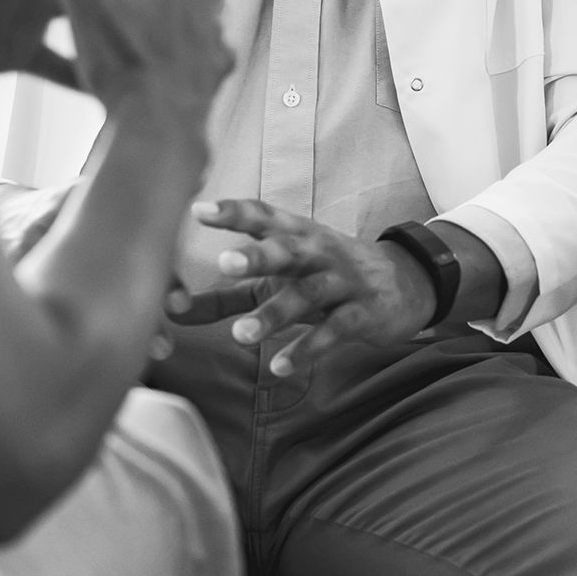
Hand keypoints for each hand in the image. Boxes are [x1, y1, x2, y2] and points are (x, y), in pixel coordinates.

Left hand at [173, 201, 436, 374]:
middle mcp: (319, 252)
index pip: (263, 217)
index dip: (233, 213)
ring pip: (309, 294)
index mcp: (296, 236)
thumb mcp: (279, 278)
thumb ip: (225, 295)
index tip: (198, 210)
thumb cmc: (326, 276)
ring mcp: (343, 282)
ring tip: (241, 336)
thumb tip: (170, 310)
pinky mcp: (363, 314)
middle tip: (224, 262)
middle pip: (288, 249)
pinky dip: (308, 348)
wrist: (406, 283)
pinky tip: (280, 366)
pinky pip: (335, 331)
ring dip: (275, 314)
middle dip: (257, 255)